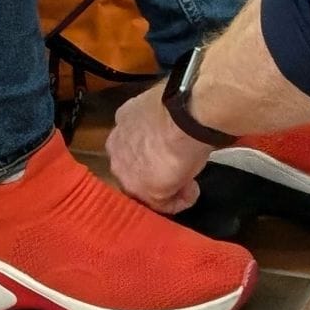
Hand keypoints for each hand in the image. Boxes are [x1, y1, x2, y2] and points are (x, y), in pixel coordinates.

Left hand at [107, 84, 210, 214]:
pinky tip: (192, 192)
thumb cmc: (179, 105)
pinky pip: (163, 204)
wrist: (183, 118)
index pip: (132, 141)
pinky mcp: (144, 193)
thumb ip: (157, 120)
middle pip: (134, 165)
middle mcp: (116, 147)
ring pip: (145, 186)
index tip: (168, 151)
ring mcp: (127, 172)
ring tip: (188, 185)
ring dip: (165, 188)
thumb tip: (170, 130)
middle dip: (153, 171)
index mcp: (122, 119)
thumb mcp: (160, 107)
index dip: (150, 149)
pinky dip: (178, 202)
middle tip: (177, 170)